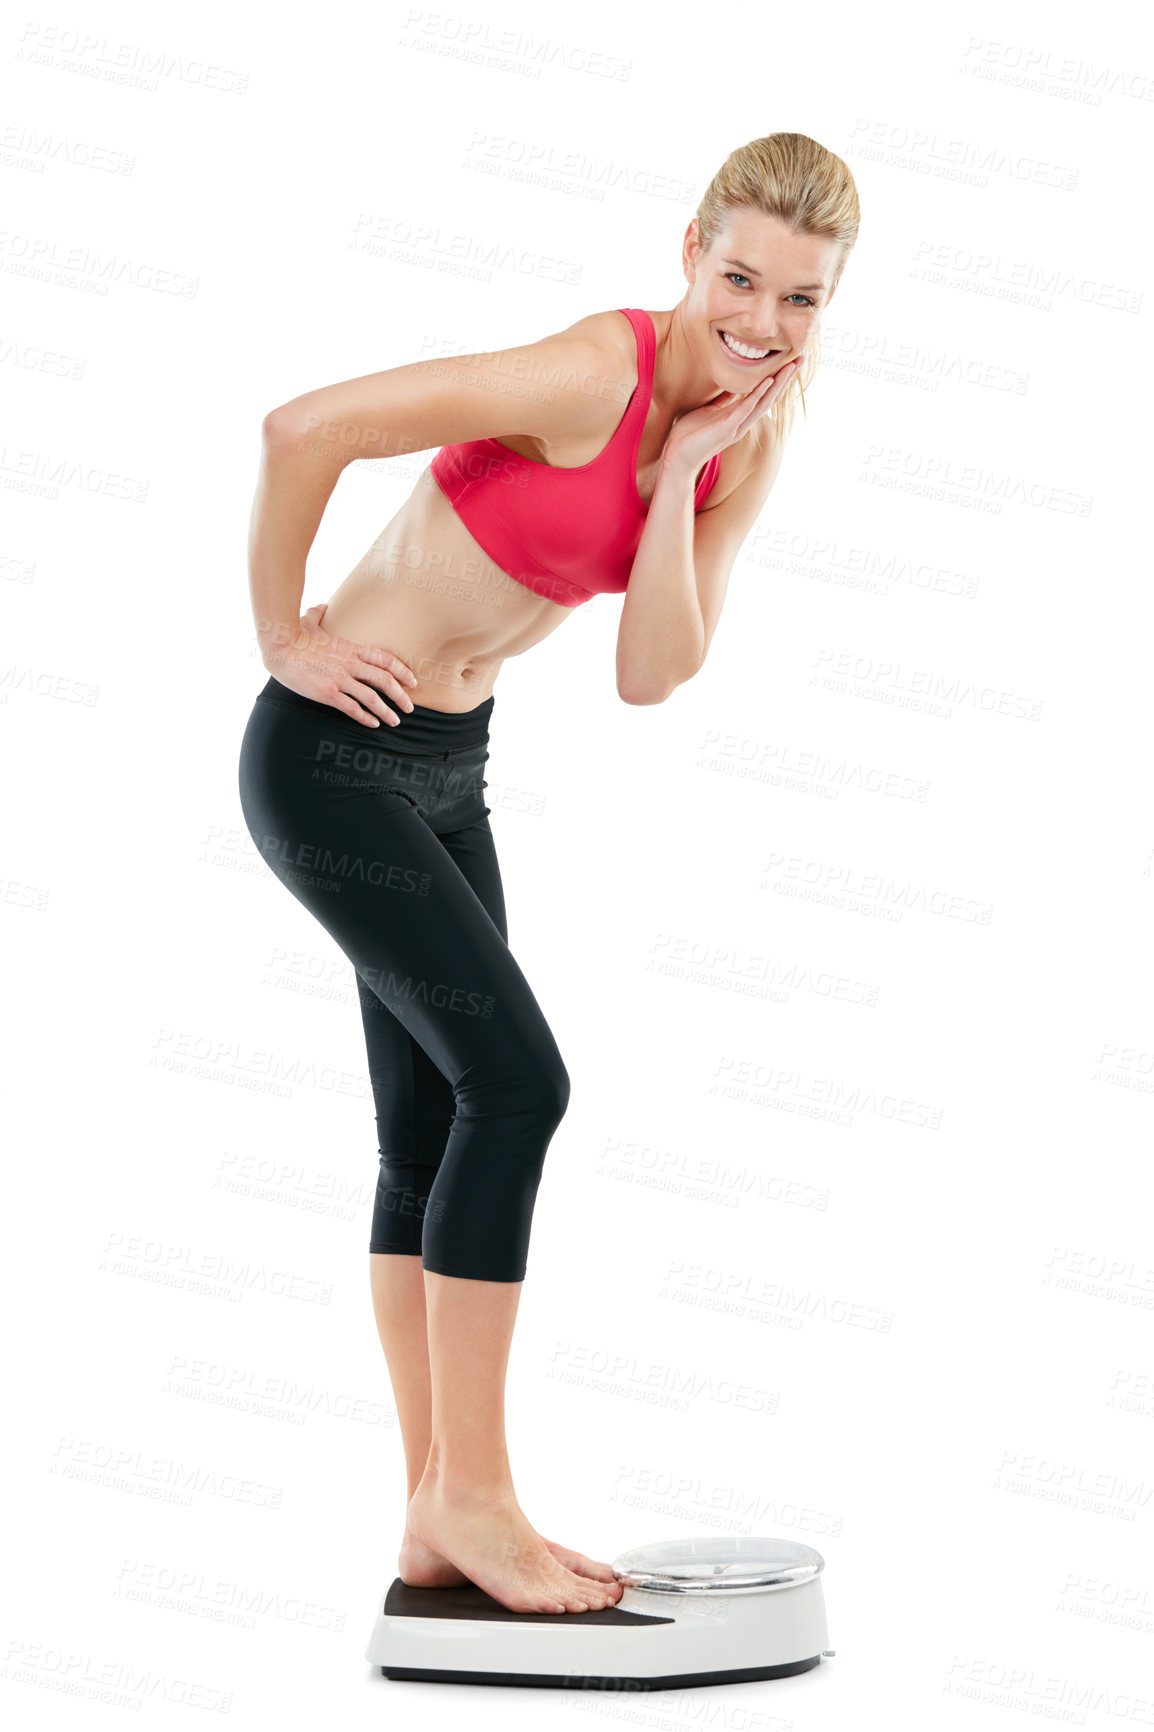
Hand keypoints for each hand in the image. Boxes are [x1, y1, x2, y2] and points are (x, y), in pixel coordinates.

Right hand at [262, 603, 417, 727]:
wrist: (279, 648)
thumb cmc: (293, 635)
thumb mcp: (310, 622)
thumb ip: (319, 614)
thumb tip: (322, 606)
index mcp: (351, 648)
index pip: (386, 660)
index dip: (403, 672)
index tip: (412, 682)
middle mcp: (350, 664)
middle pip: (385, 681)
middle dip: (401, 696)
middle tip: (409, 708)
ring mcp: (339, 679)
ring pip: (372, 698)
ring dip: (386, 711)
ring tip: (394, 722)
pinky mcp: (327, 693)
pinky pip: (352, 708)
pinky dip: (365, 717)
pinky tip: (372, 724)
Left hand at [662, 356, 802, 477]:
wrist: (676, 458)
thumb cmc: (689, 436)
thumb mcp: (709, 411)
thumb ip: (723, 401)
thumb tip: (733, 387)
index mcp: (739, 417)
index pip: (764, 395)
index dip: (778, 378)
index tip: (791, 360)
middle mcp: (742, 422)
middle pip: (771, 397)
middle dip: (786, 377)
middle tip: (802, 358)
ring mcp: (736, 426)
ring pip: (763, 402)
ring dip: (778, 384)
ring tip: (791, 366)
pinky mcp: (726, 429)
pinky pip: (744, 409)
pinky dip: (756, 395)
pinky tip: (767, 381)